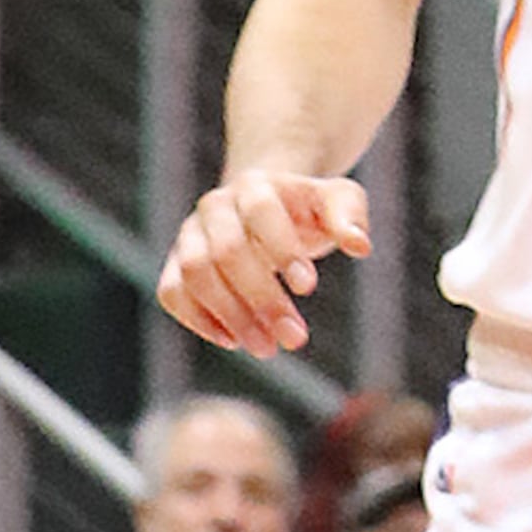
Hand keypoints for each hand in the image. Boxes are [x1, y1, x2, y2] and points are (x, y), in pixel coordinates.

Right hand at [159, 161, 369, 355]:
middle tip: (295, 338)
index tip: (308, 288)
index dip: (282, 249)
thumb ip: (350, 216)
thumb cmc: (308, 210)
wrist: (266, 208)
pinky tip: (233, 341)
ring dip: (231, 316)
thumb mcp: (338, 202)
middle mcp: (215, 206)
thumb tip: (359, 245)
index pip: (262, 211)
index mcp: (256, 183)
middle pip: (227, 250)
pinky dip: (197, 319)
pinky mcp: (174, 264)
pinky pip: (171, 292)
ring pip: (195, 273)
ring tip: (267, 348)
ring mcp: (189, 234)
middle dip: (262, 298)